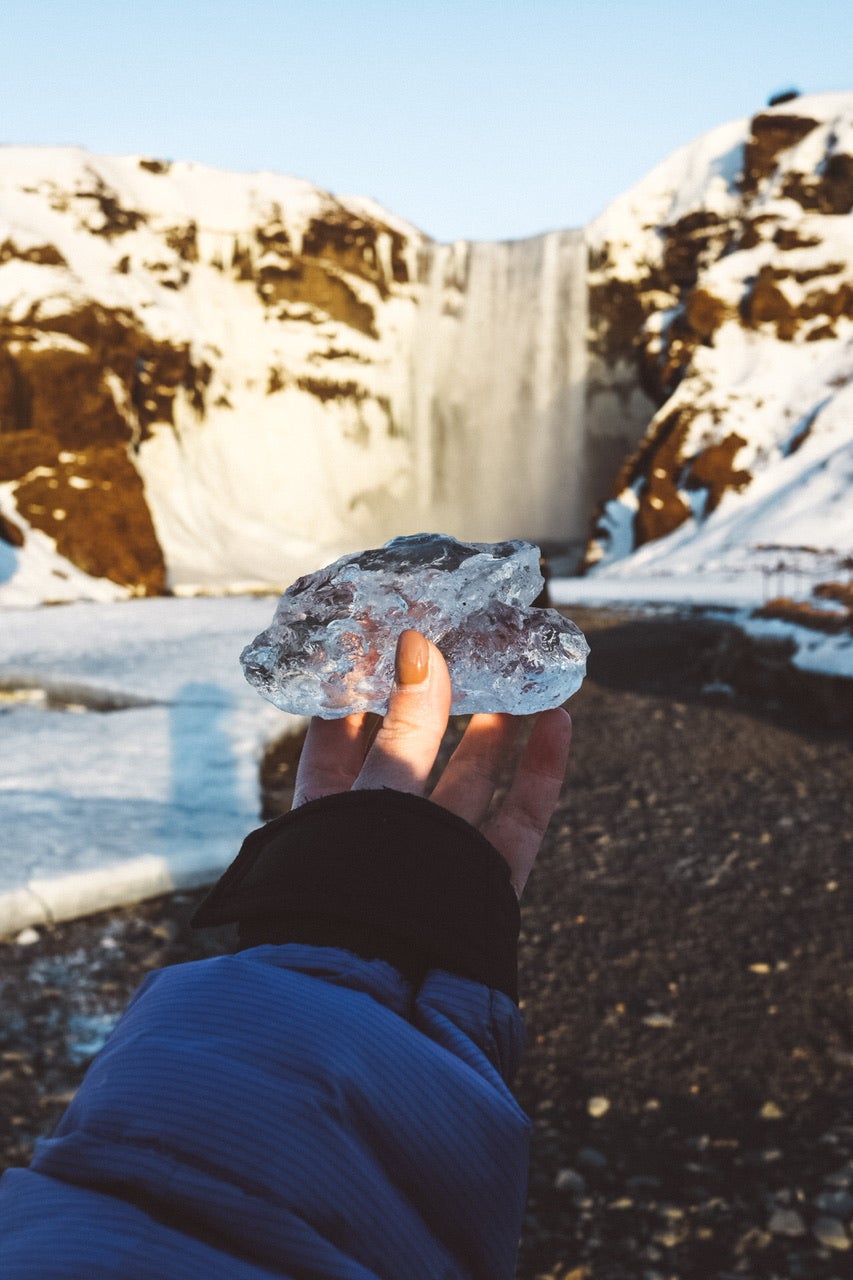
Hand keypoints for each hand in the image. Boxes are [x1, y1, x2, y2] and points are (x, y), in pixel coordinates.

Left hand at [293, 629, 571, 896]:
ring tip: (519, 669)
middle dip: (442, 695)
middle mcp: (380, 832)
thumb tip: (420, 646)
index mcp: (326, 810)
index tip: (387, 630)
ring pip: (473, 778)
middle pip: (416, 749)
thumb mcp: (375, 794)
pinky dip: (541, 769)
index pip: (339, 732)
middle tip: (466, 640)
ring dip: (498, 723)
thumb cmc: (351, 894)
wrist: (379, 1005)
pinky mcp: (484, 883)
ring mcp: (436, 857)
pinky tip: (559, 720)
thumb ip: (404, 727)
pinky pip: (518, 818)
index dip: (362, 682)